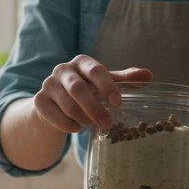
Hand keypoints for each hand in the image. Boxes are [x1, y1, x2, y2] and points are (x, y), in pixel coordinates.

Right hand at [33, 55, 151, 132]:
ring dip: (83, 119)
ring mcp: (48, 84)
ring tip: (91, 125)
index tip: (117, 103)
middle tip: (108, 124)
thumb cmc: (87, 89)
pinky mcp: (39, 101)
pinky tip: (77, 127)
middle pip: (79, 89)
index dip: (107, 86)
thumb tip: (149, 75)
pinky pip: (55, 117)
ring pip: (68, 105)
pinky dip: (70, 126)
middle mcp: (62, 69)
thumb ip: (125, 79)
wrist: (56, 103)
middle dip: (95, 109)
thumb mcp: (106, 83)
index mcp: (82, 62)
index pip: (95, 70)